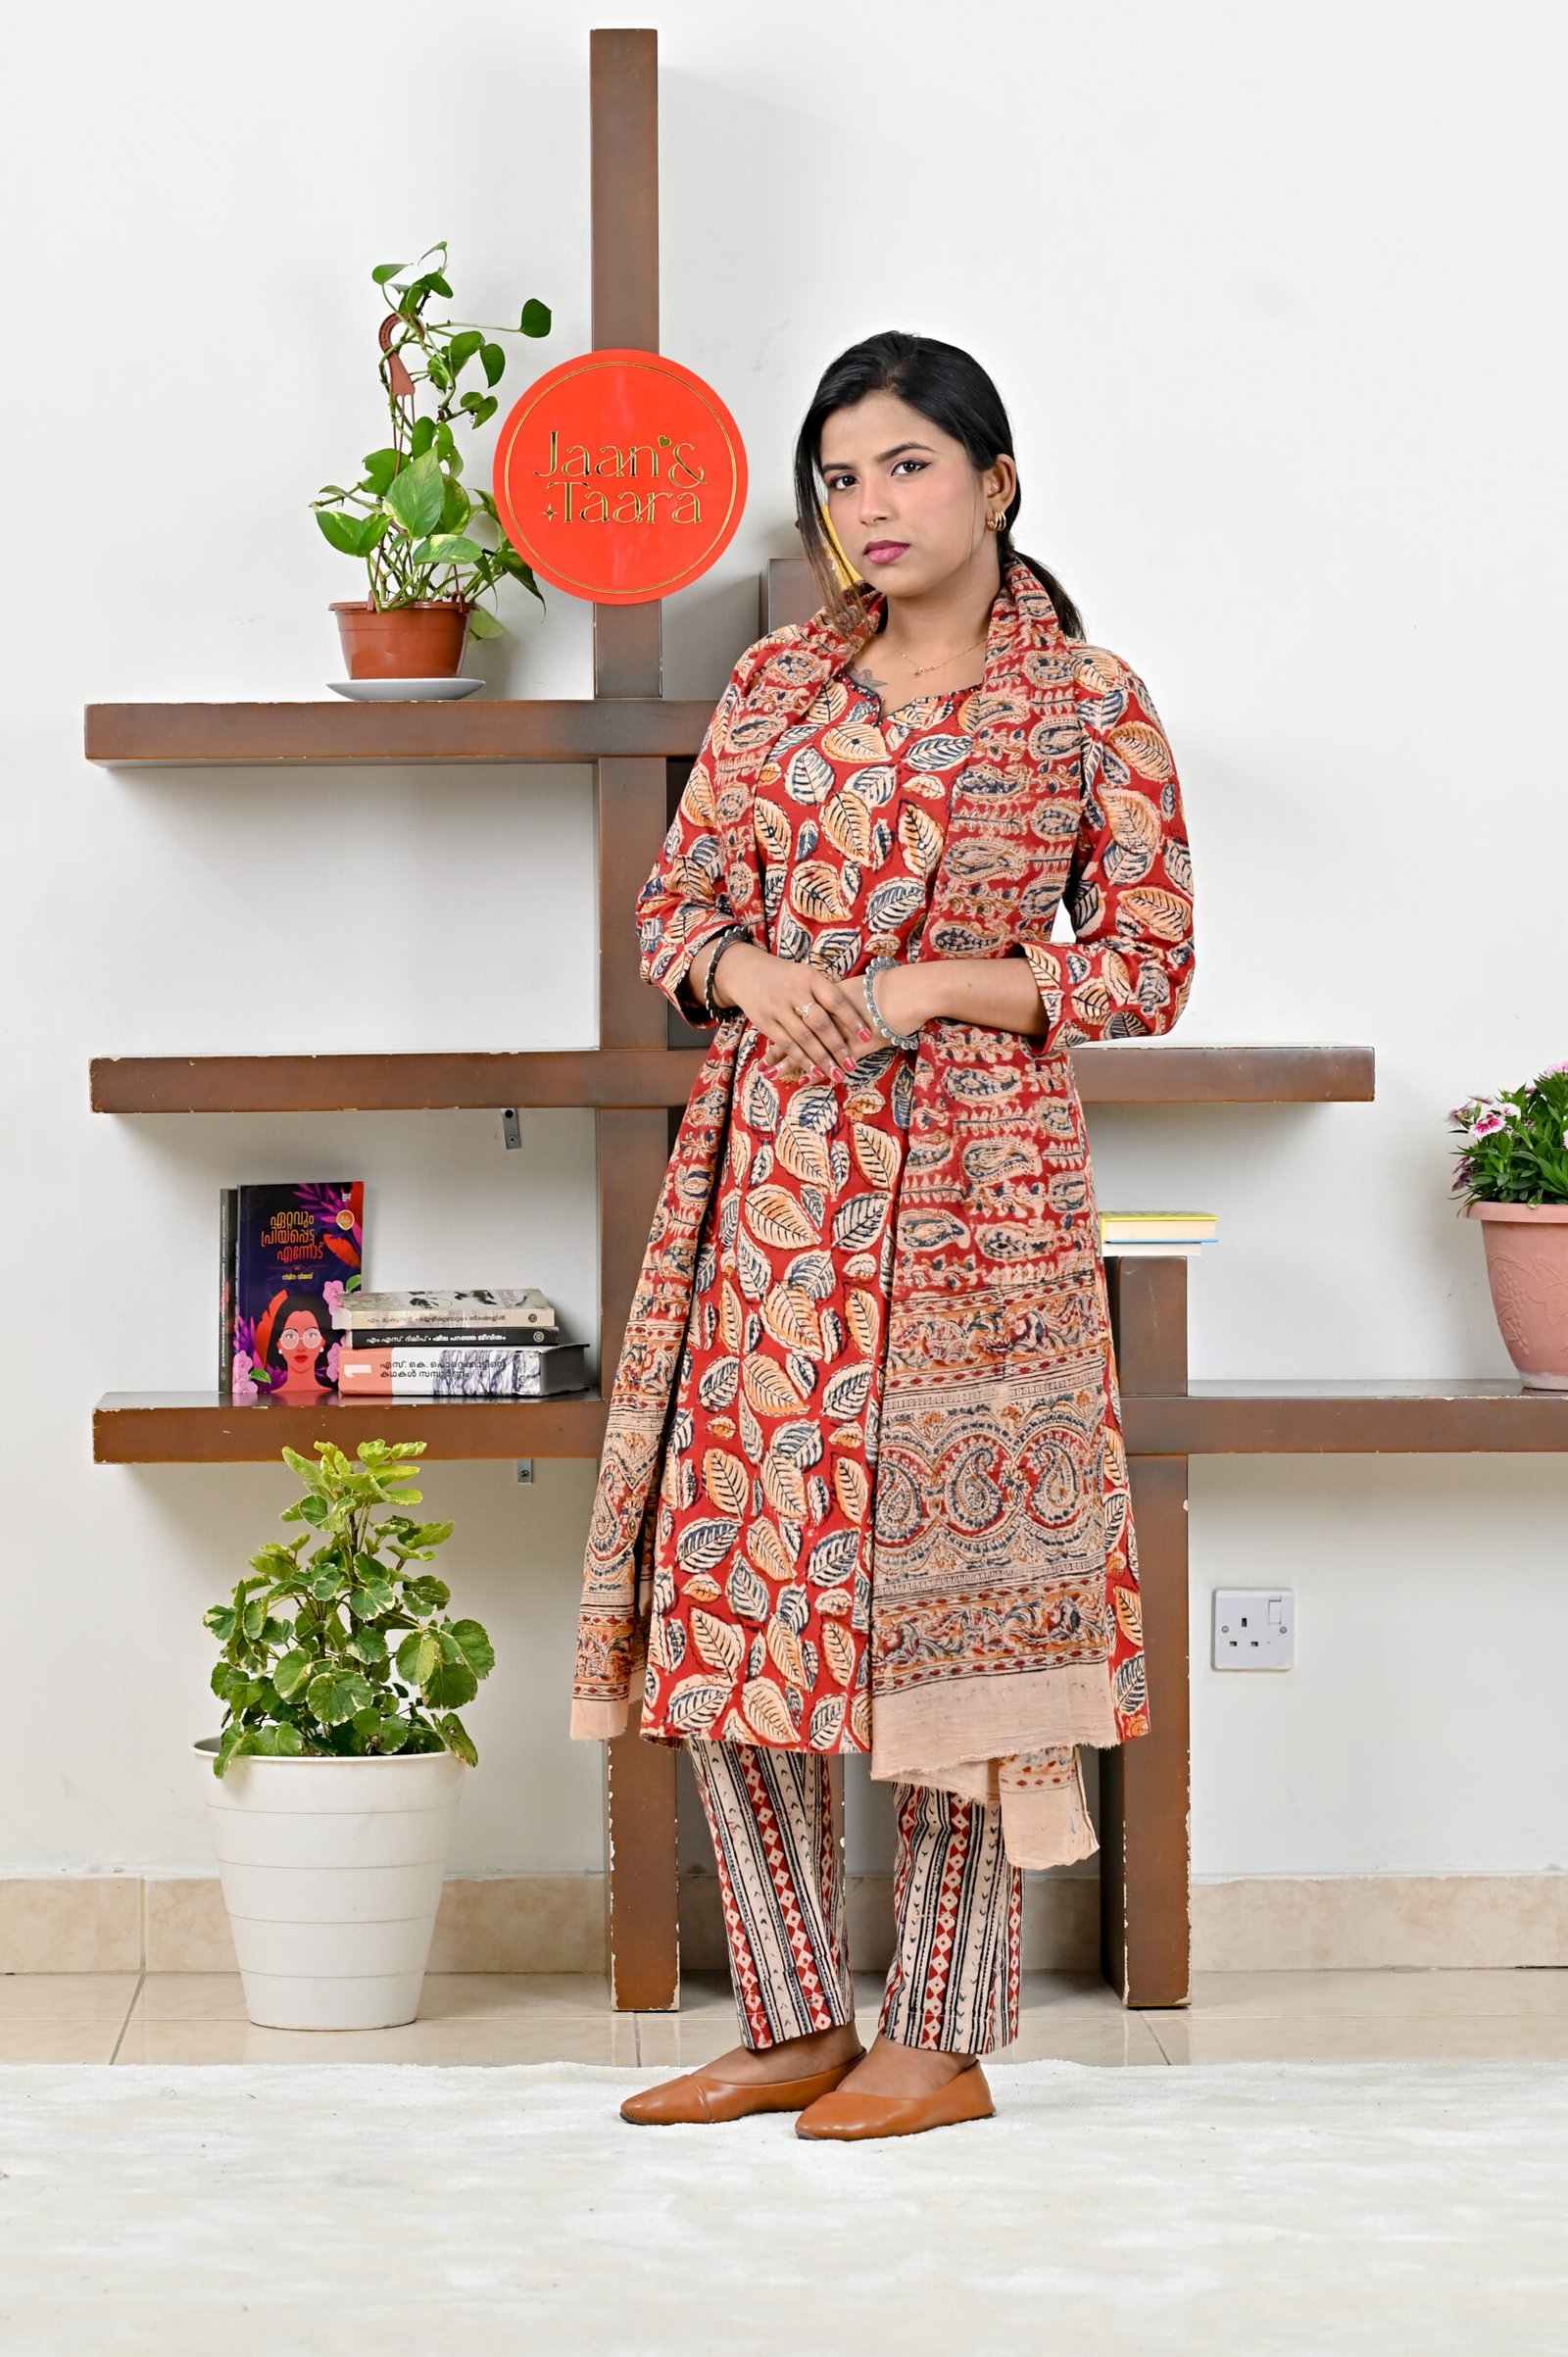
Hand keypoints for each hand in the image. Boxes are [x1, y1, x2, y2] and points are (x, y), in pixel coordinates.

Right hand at [714, 941, 873, 1080]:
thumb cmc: (788, 978)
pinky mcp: (765, 1022)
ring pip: (803, 1038)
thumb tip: (858, 1014)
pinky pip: (787, 1045)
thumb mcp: (807, 976)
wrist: (747, 972)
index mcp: (810, 978)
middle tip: (852, 1065)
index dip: (852, 1019)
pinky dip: (802, 1060)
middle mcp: (794, 991)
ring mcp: (777, 1007)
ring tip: (837, 1074)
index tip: (867, 1036)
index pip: (835, 1000)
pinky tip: (815, 1072)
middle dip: (838, 1046)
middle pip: (820, 1023)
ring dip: (822, 1059)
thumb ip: (826, 993)